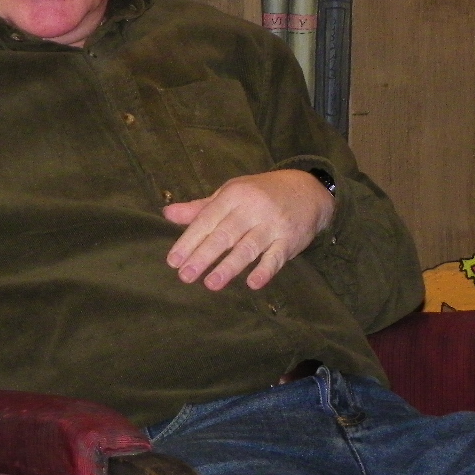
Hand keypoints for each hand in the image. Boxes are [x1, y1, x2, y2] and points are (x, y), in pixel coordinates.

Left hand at [163, 169, 333, 291]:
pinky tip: (253, 284)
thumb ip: (200, 208)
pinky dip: (265, 271)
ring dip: (229, 267)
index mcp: (233, 195)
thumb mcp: (230, 194)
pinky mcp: (290, 240)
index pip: (207, 220)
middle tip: (185, 276)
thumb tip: (167, 214)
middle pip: (224, 235)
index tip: (173, 261)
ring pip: (248, 247)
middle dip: (203, 256)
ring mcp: (272, 225)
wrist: (307, 190)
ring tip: (210, 284)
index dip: (189, 241)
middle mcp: (252, 209)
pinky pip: (276, 257)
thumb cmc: (259, 194)